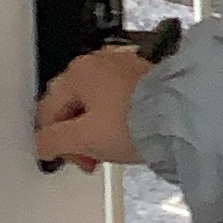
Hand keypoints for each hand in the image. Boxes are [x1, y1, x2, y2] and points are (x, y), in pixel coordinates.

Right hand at [34, 46, 152, 171]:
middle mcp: (98, 63)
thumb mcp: (84, 138)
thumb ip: (53, 142)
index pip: (48, 110)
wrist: (180, 117)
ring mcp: (121, 68)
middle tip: (89, 158)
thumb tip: (42, 146)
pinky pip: (116, 102)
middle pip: (71, 106)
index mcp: (77, 72)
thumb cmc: (136, 122)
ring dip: (95, 131)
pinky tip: (124, 136)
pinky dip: (115, 120)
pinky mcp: (141, 78)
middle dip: (76, 137)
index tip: (65, 158)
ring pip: (94, 105)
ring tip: (109, 150)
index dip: (52, 141)